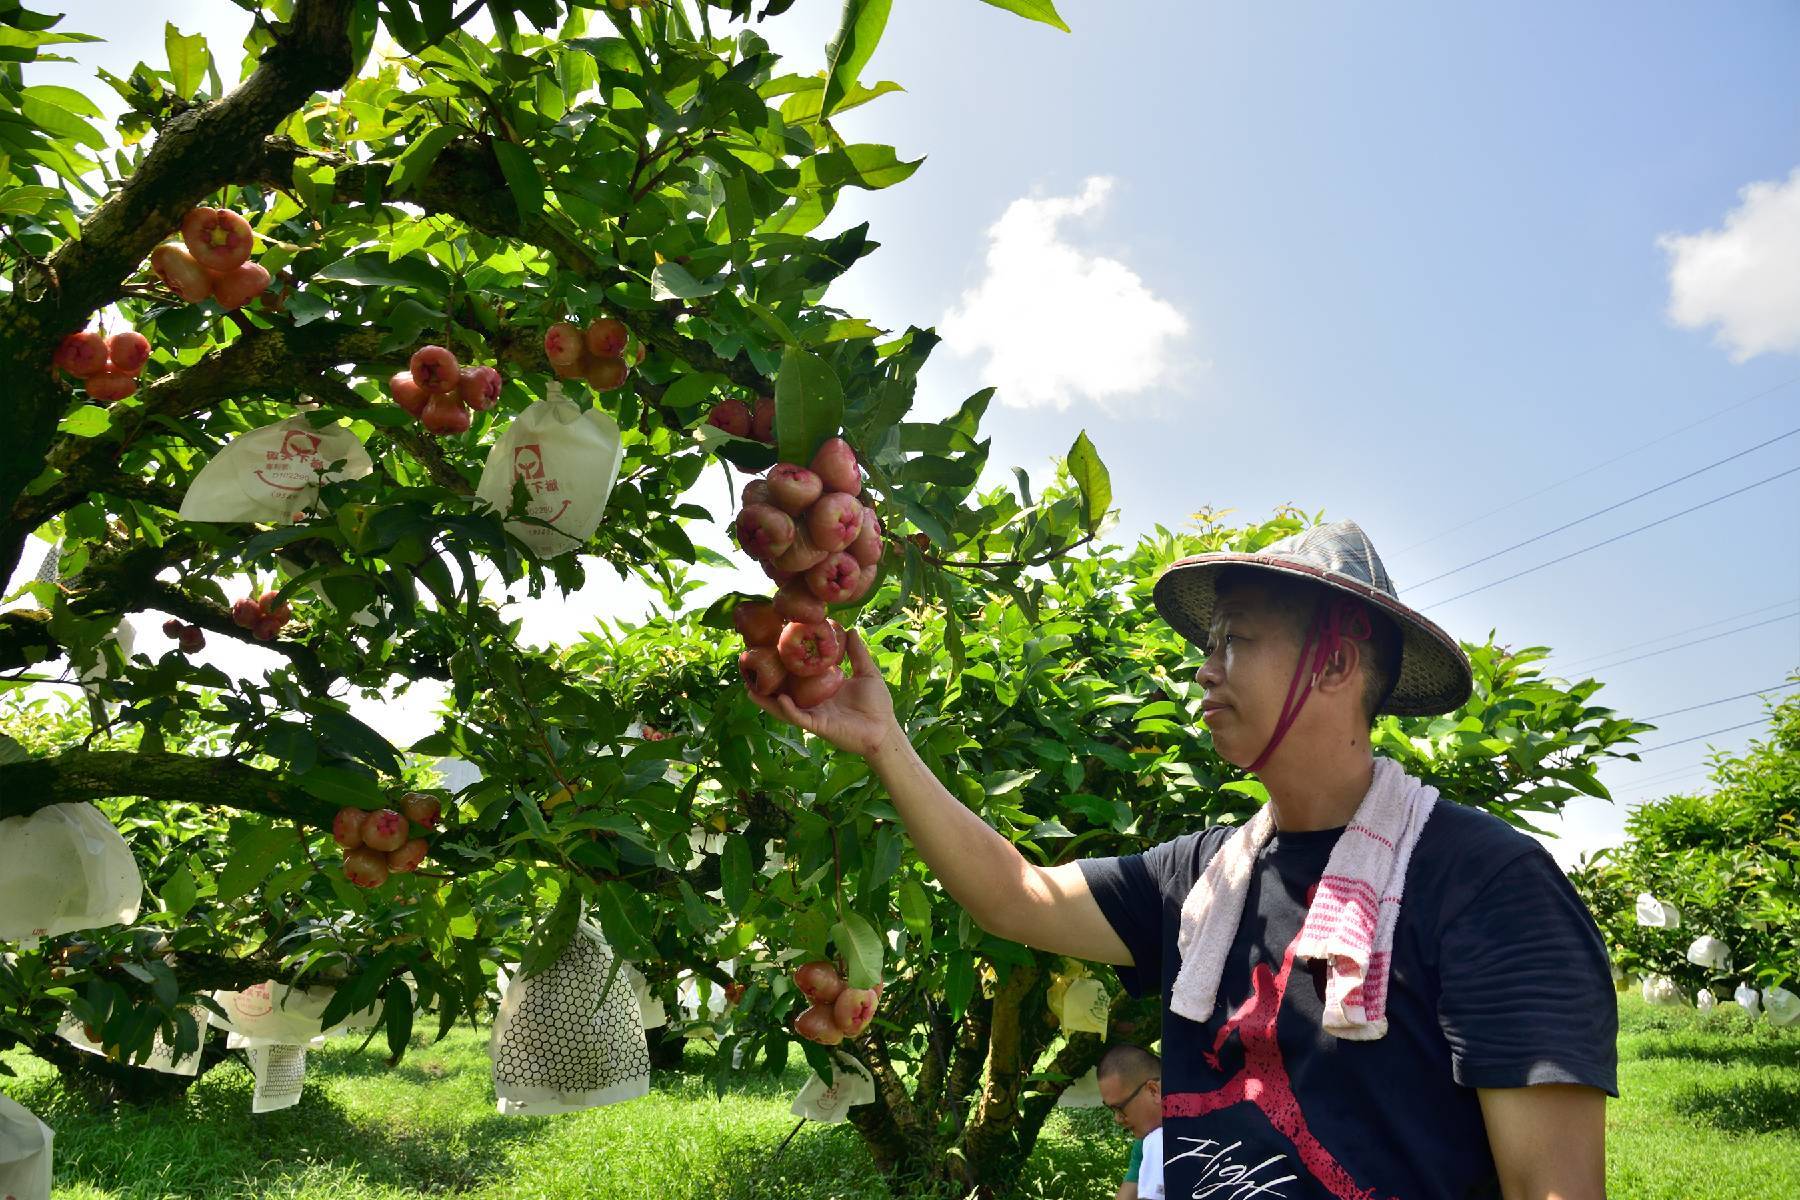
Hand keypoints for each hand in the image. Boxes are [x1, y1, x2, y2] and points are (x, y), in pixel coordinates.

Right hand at [748, 630, 899, 758]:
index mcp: (822, 689)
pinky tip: (780, 698)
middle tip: (749, 670)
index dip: (784, 666)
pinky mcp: (818, 725)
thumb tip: (849, 629)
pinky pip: (799, 717)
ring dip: (768, 700)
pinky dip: (788, 709)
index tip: (770, 650)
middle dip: (767, 684)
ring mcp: (814, 714)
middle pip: (784, 692)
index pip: (798, 676)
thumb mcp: (866, 672)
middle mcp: (813, 701)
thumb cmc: (877, 703)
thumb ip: (857, 653)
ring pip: (784, 708)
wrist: (885, 729)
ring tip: (750, 688)